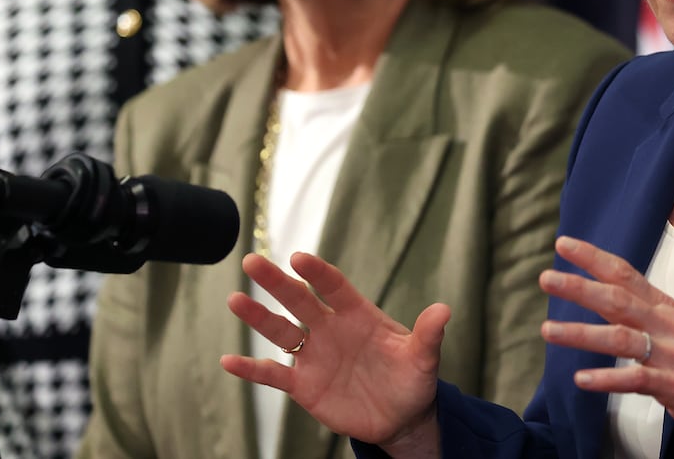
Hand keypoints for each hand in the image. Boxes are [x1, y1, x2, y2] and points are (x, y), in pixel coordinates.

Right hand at [220, 252, 446, 454]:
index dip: (317, 272)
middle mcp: (330, 329)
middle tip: (252, 262)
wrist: (401, 416)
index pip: (334, 287)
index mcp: (357, 315)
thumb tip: (444, 310)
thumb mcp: (424, 359)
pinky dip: (251, 369)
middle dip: (276, 282)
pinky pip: (273, 374)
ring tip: (234, 299)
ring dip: (258, 317)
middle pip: (299, 300)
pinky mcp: (303, 385)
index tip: (299, 257)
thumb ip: (429, 335)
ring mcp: (314, 355)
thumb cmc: (412, 379)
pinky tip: (228, 361)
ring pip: (280, 331)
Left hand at [539, 236, 673, 443]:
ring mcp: (670, 354)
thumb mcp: (672, 326)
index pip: (624, 273)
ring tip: (548, 330)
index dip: (593, 257)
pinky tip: (581, 379)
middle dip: (580, 287)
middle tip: (546, 278)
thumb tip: (599, 294)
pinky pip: (636, 380)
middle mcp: (664, 324)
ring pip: (621, 338)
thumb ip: (638, 311)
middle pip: (618, 299)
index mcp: (662, 307)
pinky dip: (608, 378)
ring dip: (582, 333)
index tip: (564, 243)